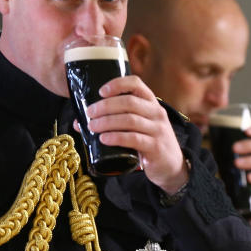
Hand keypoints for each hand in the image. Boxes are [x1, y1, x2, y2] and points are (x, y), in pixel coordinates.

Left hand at [79, 76, 187, 193]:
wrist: (171, 166)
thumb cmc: (149, 143)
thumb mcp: (138, 127)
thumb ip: (115, 122)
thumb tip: (79, 122)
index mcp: (151, 103)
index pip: (136, 84)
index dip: (117, 84)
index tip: (101, 91)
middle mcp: (156, 113)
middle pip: (129, 102)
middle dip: (105, 106)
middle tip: (89, 113)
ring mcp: (158, 130)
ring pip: (130, 120)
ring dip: (107, 122)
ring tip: (91, 127)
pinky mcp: (155, 147)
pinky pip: (134, 139)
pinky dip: (116, 137)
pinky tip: (104, 138)